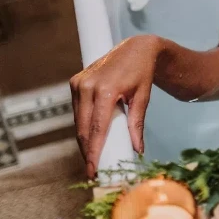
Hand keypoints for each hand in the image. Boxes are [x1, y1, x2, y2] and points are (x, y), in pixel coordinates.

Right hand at [69, 34, 160, 176]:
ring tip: (91, 158)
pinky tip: (87, 138)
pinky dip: (82, 125)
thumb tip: (137, 150)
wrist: (136, 48)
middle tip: (93, 170)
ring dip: (83, 140)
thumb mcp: (143, 97)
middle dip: (86, 151)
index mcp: (105, 90)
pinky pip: (77, 110)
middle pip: (83, 127)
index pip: (96, 128)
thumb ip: (137, 124)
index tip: (93, 170)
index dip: (93, 152)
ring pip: (77, 120)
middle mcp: (88, 85)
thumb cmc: (142, 73)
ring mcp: (79, 82)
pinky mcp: (75, 81)